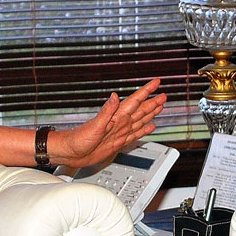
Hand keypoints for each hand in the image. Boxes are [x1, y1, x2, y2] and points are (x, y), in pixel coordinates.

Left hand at [50, 79, 165, 168]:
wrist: (71, 153)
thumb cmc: (79, 139)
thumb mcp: (94, 126)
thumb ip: (106, 111)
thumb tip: (114, 96)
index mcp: (116, 117)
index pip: (135, 101)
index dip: (146, 91)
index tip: (156, 82)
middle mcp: (119, 123)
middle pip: (140, 110)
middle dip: (152, 102)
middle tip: (163, 94)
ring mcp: (119, 132)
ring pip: (140, 120)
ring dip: (150, 113)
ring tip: (160, 106)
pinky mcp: (118, 142)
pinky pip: (135, 135)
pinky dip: (144, 130)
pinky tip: (150, 126)